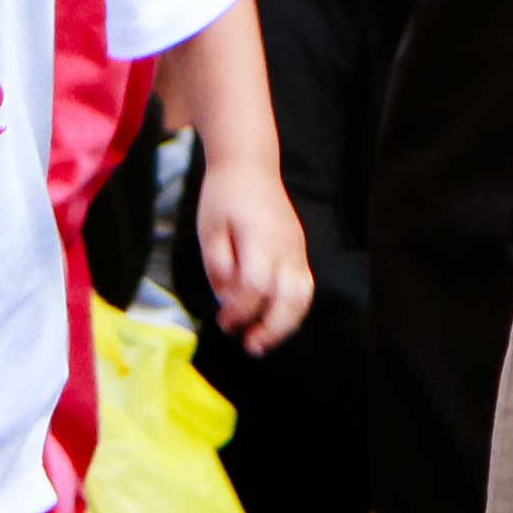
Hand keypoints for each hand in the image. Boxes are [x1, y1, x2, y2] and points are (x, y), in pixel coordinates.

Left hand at [192, 158, 314, 355]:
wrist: (250, 167)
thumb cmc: (224, 198)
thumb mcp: (208, 230)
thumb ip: (217, 266)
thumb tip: (226, 299)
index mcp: (259, 238)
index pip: (256, 285)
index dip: (240, 309)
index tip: (223, 321)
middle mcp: (285, 246)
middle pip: (289, 297)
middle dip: (271, 328)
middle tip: (249, 345)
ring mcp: (297, 250)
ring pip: (303, 296)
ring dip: (285, 325)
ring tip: (262, 342)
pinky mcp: (299, 252)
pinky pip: (303, 288)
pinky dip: (290, 311)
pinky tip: (271, 323)